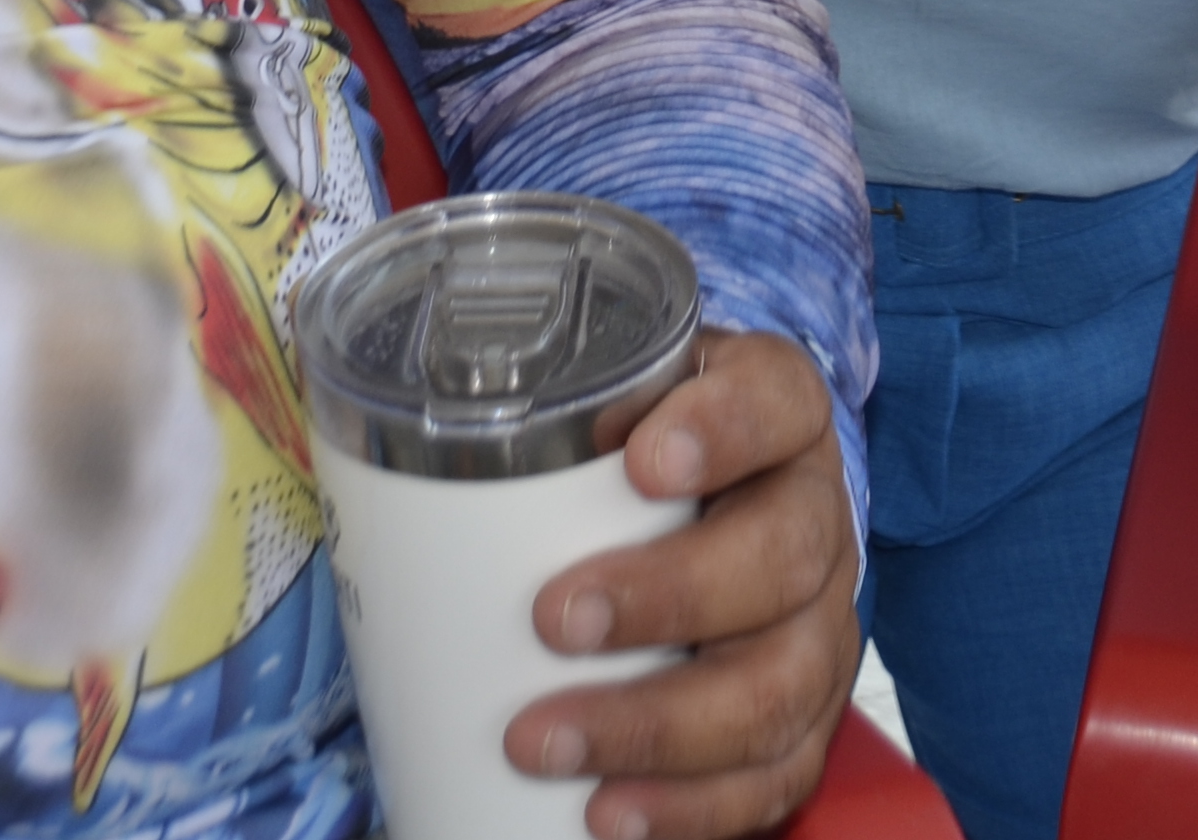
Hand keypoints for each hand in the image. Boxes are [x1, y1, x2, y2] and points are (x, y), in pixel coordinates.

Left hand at [509, 330, 860, 838]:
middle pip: (783, 557)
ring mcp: (819, 626)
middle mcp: (815, 518)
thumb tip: (378, 418)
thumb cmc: (628, 455)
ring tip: (545, 742)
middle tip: (553, 620)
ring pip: (779, 684)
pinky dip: (690, 807)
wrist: (702, 513)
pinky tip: (609, 814)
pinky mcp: (805, 720)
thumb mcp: (603, 398)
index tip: (642, 461)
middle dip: (669, 596)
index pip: (774, 401)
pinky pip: (774, 777)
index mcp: (777, 418)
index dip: (722, 429)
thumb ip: (535, 401)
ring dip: (657, 726)